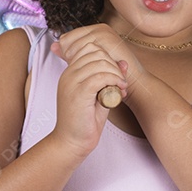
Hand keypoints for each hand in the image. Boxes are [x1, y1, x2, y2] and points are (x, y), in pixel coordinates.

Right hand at [48, 24, 131, 156]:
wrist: (72, 142)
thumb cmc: (85, 121)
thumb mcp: (100, 95)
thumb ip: (109, 78)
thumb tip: (123, 62)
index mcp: (70, 72)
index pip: (89, 48)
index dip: (107, 57)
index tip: (115, 75)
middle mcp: (68, 74)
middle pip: (95, 52)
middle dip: (112, 64)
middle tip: (120, 82)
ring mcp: (71, 83)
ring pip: (99, 63)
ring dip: (115, 74)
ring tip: (121, 88)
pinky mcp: (78, 93)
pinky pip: (100, 77)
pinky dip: (113, 81)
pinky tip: (118, 92)